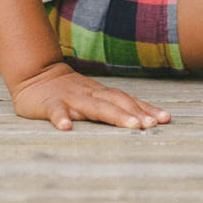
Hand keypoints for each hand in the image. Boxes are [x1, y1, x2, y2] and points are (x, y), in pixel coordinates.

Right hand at [11, 61, 171, 130]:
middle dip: (136, 113)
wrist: (36, 74)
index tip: (165, 119)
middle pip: (117, 103)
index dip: (146, 109)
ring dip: (115, 115)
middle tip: (153, 125)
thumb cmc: (70, 92)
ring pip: (95, 106)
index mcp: (101, 94)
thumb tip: (143, 119)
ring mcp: (71, 98)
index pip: (128, 100)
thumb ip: (113, 106)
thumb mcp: (93, 97)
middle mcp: (90, 94)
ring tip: (132, 127)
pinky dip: (61, 118)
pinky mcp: (50, 103)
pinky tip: (66, 128)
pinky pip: (56, 111)